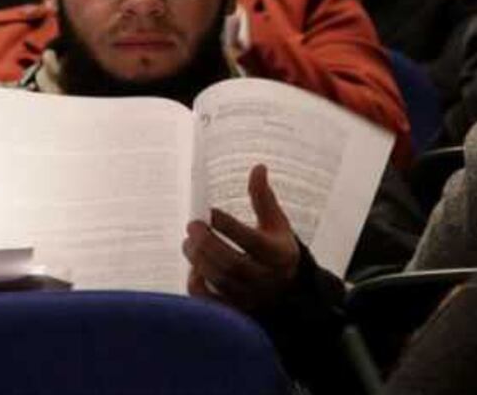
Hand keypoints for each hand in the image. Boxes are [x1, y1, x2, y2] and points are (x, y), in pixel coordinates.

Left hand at [183, 165, 300, 312]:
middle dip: (206, 243)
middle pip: (231, 264)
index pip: (251, 241)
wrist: (287, 290)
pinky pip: (211, 302)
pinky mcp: (236, 310)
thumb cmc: (276, 248)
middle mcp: (266, 279)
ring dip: (198, 260)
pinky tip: (194, 268)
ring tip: (188, 242)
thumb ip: (263, 198)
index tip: (209, 211)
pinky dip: (198, 285)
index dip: (227, 225)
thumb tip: (258, 167)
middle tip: (191, 226)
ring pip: (219, 281)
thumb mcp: (276, 222)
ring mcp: (250, 297)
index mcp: (278, 254)